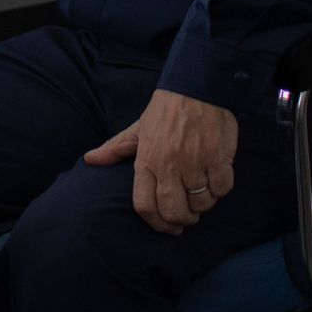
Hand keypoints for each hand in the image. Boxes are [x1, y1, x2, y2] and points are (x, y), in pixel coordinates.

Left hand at [82, 89, 236, 234]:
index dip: (157, 223)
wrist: (196, 86)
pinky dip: (220, 189)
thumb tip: (90, 160)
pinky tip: (216, 178)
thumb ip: (116, 148)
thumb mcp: (138, 128)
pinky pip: (221, 189)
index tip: (168, 226)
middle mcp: (169, 165)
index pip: (145, 206)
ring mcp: (194, 162)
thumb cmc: (166, 109)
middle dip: (183, 219)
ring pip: (201, 203)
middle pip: (174, 212)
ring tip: (202, 192)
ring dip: (203, 204)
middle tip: (189, 214)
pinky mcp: (218, 158)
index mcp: (147, 161)